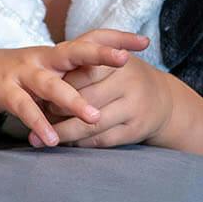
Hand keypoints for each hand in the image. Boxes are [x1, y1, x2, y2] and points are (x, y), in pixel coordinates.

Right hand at [0, 32, 148, 146]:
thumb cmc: (22, 77)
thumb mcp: (52, 73)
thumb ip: (77, 79)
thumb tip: (114, 88)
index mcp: (59, 53)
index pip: (92, 38)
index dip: (118, 38)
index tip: (145, 41)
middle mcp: (45, 57)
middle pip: (76, 51)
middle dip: (100, 55)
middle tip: (124, 60)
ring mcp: (23, 72)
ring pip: (52, 85)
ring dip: (73, 102)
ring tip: (95, 118)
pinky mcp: (4, 90)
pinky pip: (24, 108)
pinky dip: (39, 123)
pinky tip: (53, 139)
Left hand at [47, 48, 178, 148]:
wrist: (163, 100)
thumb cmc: (125, 77)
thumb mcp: (111, 59)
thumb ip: (84, 58)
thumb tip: (47, 74)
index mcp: (120, 63)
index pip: (85, 73)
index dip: (62, 84)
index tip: (43, 92)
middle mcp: (130, 84)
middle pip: (86, 100)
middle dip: (58, 110)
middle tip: (39, 115)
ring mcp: (134, 108)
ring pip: (92, 125)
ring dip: (64, 133)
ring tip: (39, 139)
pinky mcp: (135, 130)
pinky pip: (101, 140)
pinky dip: (80, 143)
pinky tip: (66, 142)